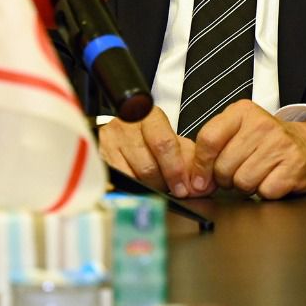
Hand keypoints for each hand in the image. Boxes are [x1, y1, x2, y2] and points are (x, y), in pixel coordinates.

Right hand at [98, 107, 214, 198]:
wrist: (124, 133)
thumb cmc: (152, 139)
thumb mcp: (175, 142)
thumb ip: (191, 159)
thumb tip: (206, 184)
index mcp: (147, 115)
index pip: (163, 143)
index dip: (175, 169)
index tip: (184, 188)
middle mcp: (125, 125)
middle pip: (148, 166)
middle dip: (164, 183)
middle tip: (172, 189)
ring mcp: (108, 141)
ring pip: (134, 177)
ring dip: (149, 188)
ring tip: (155, 185)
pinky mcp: (99, 157)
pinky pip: (119, 183)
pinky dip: (133, 190)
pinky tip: (140, 187)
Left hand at [190, 101, 305, 198]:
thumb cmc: (266, 142)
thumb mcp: (239, 131)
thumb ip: (214, 146)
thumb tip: (195, 179)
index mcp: (242, 112)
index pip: (208, 139)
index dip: (201, 165)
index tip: (200, 179)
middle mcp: (261, 124)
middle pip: (224, 166)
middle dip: (226, 178)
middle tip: (238, 172)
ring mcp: (280, 144)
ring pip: (242, 181)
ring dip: (245, 186)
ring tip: (256, 175)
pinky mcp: (295, 165)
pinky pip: (264, 191)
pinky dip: (265, 192)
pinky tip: (271, 180)